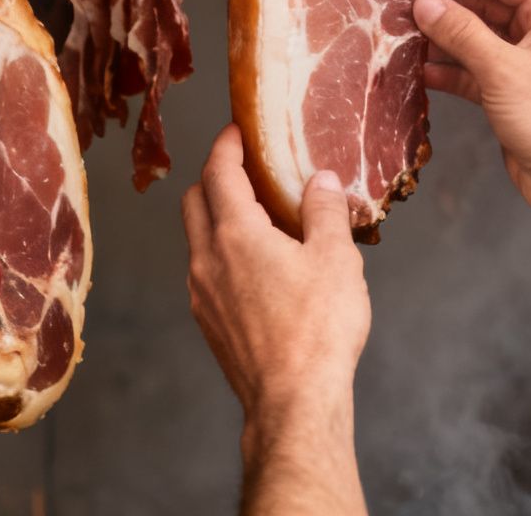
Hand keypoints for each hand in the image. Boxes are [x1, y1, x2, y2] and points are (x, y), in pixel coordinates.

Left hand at [182, 125, 369, 456]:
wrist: (294, 401)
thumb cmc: (318, 329)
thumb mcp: (336, 258)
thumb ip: (324, 211)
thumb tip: (320, 179)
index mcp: (236, 234)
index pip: (219, 172)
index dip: (226, 144)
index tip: (237, 130)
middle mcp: (207, 259)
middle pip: (195, 200)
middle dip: (214, 176)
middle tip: (246, 168)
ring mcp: (202, 294)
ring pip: (197, 238)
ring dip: (217, 217)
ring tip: (258, 217)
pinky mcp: (209, 323)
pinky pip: (206, 272)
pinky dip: (222, 252)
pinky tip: (258, 265)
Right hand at [411, 0, 530, 222]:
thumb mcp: (501, 69)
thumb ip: (461, 31)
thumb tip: (424, 2)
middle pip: (487, 4)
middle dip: (447, 7)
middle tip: (404, 12)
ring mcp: (528, 64)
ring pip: (478, 39)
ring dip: (444, 39)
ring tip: (404, 40)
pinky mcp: (513, 94)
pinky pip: (476, 71)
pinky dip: (450, 70)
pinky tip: (421, 73)